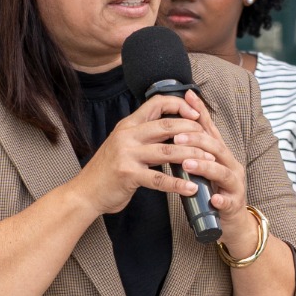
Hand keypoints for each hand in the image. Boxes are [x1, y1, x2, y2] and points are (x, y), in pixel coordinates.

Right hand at [71, 94, 234, 216]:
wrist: (85, 193)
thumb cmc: (107, 171)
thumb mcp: (123, 146)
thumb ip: (143, 137)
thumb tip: (172, 132)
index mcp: (128, 125)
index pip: (157, 102)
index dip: (179, 105)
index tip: (196, 115)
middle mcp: (127, 135)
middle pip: (167, 126)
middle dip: (193, 132)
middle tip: (210, 141)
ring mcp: (127, 154)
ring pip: (167, 151)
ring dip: (192, 156)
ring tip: (209, 163)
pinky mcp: (128, 174)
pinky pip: (159, 178)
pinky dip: (178, 184)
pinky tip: (191, 188)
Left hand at [166, 92, 248, 219]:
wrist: (232, 222)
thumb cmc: (213, 191)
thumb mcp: (203, 167)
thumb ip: (192, 150)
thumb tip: (173, 130)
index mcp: (221, 155)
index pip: (210, 129)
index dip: (200, 112)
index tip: (187, 96)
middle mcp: (231, 165)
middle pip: (217, 147)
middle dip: (197, 141)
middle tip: (176, 138)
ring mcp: (234, 185)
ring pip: (223, 172)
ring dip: (205, 167)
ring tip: (187, 164)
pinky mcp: (234, 205)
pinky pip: (228, 202)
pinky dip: (221, 199)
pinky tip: (213, 199)